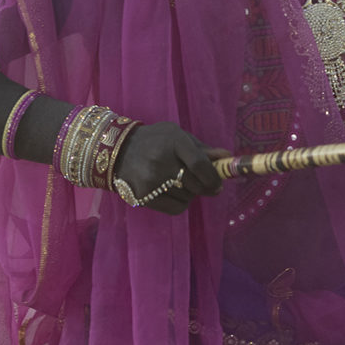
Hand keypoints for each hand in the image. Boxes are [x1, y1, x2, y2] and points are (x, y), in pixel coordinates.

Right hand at [112, 121, 226, 214]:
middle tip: (206, 185)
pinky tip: (173, 193)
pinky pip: (176, 208)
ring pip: (188, 198)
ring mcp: (151, 180)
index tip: (218, 182)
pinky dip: (180, 204)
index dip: (214, 177)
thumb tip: (227, 157)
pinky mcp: (143, 196)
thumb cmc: (154, 141)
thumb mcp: (177, 136)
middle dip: (206, 187)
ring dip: (191, 194)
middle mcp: (161, 161)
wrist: (117, 151)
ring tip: (180, 184)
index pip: (200, 165)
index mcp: (173, 142)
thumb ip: (202, 148)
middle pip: (196, 184)